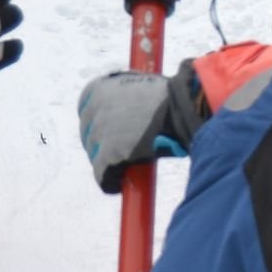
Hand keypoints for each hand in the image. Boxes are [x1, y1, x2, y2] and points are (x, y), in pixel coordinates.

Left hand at [76, 68, 180, 191]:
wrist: (184, 108)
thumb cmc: (171, 98)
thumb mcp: (140, 86)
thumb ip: (126, 96)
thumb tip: (129, 109)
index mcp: (98, 89)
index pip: (88, 112)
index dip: (101, 126)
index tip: (113, 134)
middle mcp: (93, 109)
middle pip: (90, 135)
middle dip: (103, 144)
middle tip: (123, 152)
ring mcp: (98, 133)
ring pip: (96, 156)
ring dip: (109, 162)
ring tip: (125, 167)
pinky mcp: (107, 156)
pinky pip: (103, 176)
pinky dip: (111, 182)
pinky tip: (118, 185)